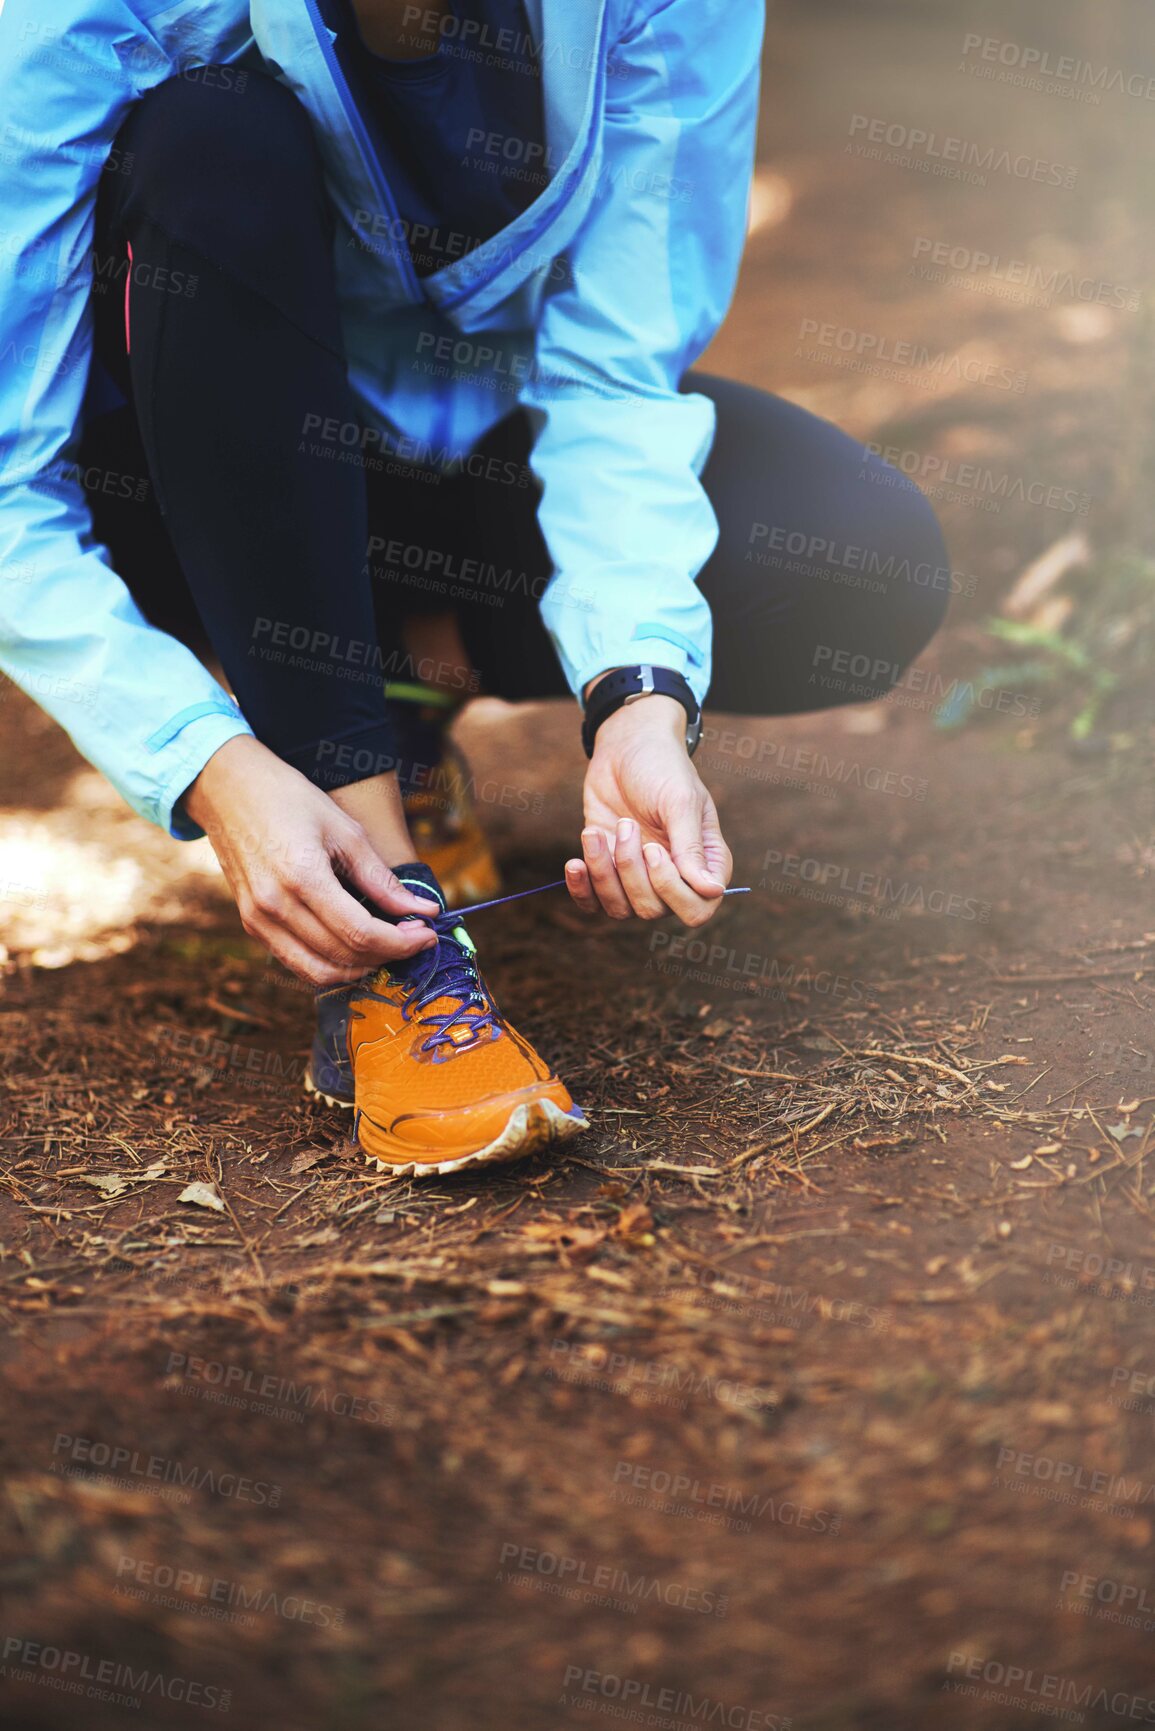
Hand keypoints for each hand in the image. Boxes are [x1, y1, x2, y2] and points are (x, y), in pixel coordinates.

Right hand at [182, 737, 437, 984]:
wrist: (228, 789)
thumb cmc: (289, 799)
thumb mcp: (344, 830)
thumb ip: (381, 879)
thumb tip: (424, 910)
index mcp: (301, 877)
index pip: (360, 933)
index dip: (401, 942)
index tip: (427, 933)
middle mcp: (274, 907)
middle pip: (343, 956)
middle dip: (388, 954)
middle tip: (415, 937)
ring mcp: (257, 920)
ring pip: (318, 972)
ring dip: (360, 968)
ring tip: (389, 946)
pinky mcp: (251, 925)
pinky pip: (296, 962)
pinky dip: (331, 965)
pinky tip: (355, 947)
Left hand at [565, 694, 731, 923]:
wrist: (626, 746)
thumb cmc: (662, 768)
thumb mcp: (680, 802)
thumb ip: (691, 848)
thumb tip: (710, 891)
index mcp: (705, 864)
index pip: (696, 909)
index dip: (671, 889)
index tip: (654, 848)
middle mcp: (675, 877)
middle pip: (654, 910)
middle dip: (631, 870)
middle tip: (626, 824)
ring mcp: (640, 877)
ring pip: (621, 909)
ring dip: (604, 874)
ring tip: (596, 832)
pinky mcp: (607, 870)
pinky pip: (593, 903)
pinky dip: (581, 889)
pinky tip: (574, 863)